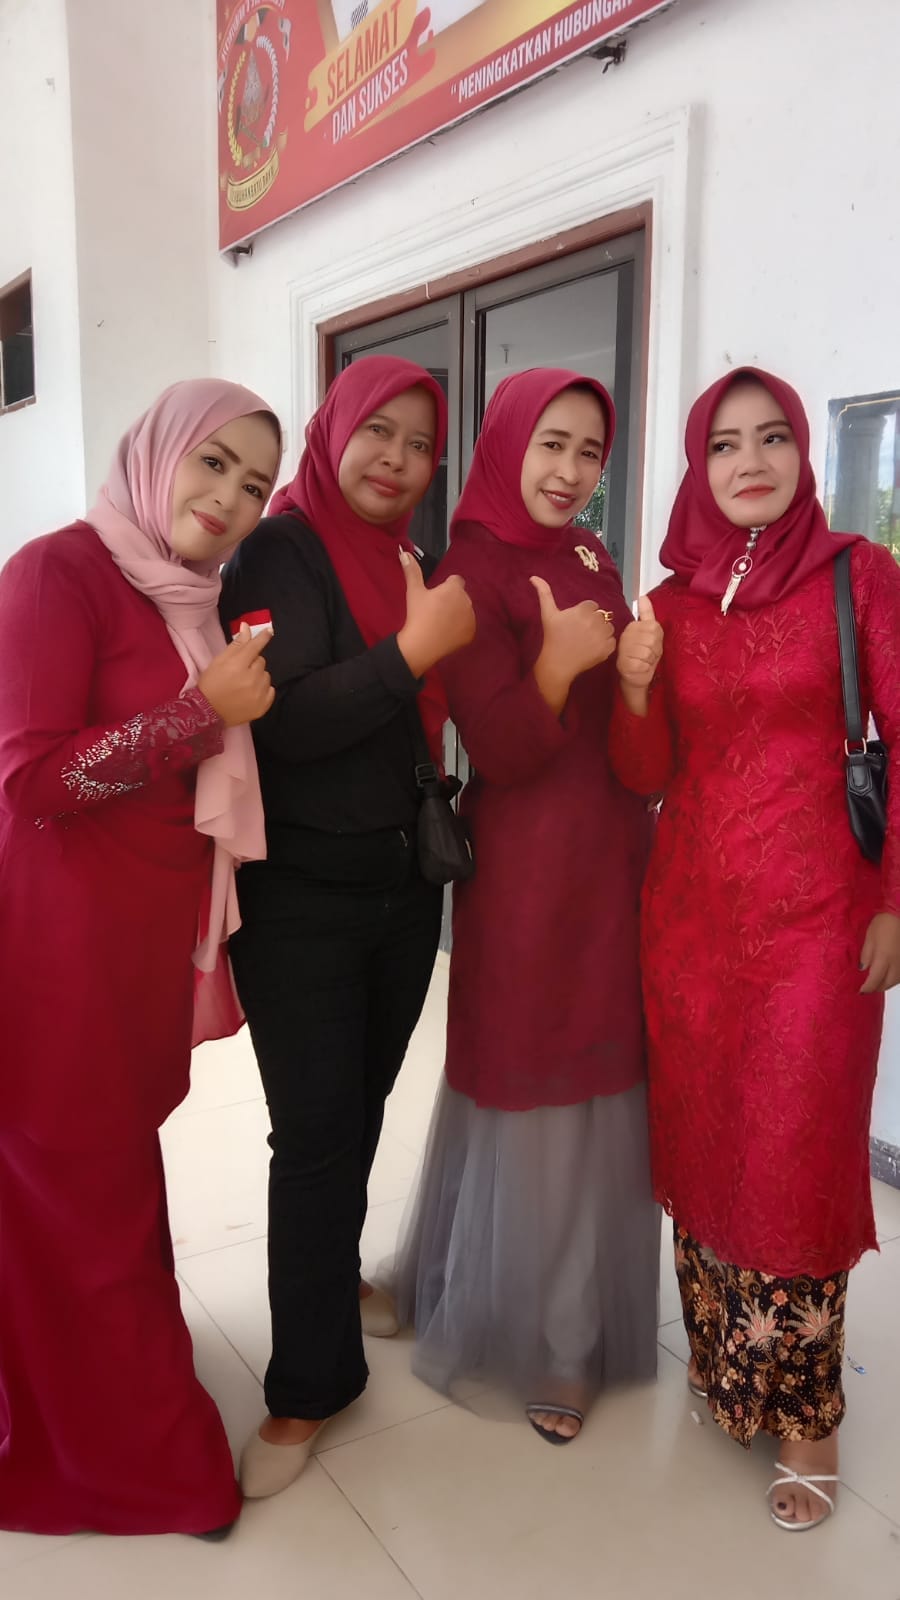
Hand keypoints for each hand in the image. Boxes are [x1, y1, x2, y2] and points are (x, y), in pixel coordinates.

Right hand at [198, 624, 274, 725]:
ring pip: (266, 675)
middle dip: (252, 663)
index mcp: (238, 665)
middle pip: (261, 661)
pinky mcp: (263, 706)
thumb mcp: (219, 661)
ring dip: (258, 677)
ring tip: (243, 684)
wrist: (208, 712)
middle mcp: (252, 678)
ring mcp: (259, 694)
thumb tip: (246, 627)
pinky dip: (263, 690)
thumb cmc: (211, 684)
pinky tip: (250, 693)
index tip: (269, 631)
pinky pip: (271, 690)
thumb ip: (236, 644)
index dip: (263, 637)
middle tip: (239, 671)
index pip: (255, 646)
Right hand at [396, 551, 475, 675]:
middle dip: (452, 600)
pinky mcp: (471, 633)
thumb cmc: (418, 615)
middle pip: (461, 596)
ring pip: (465, 611)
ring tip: (441, 622)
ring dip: (457, 613)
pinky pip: (467, 627)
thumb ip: (412, 571)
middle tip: (436, 610)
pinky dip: (460, 629)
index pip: (456, 580)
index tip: (436, 596)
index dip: (446, 587)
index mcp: (454, 589)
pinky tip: (447, 633)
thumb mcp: (414, 592)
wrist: (422, 644)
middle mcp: (467, 601)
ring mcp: (471, 618)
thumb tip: (405, 552)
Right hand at [530, 574, 615, 691]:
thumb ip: (544, 593)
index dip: (585, 613)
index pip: (592, 606)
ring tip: (587, 640)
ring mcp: (602, 635)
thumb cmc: (552, 637)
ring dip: (601, 632)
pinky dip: (605, 645)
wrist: (557, 663)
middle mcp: (594, 621)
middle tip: (581, 632)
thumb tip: (533, 576)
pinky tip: (592, 648)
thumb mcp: (548, 614)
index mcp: (582, 610)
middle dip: (593, 622)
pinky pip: (612, 641)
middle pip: (601, 616)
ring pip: (609, 627)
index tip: (576, 623)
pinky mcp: (607, 649)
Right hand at [617, 596, 662, 688]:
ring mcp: (624, 650)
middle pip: (652, 639)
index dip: (657, 638)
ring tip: (644, 661)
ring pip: (648, 651)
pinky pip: (643, 662)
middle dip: (655, 649)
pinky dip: (645, 667)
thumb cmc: (643, 655)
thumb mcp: (649, 633)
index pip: (653, 626)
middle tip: (648, 654)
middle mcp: (626, 636)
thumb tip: (643, 596)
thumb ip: (646, 614)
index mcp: (632, 626)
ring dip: (650, 659)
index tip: (650, 644)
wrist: (635, 677)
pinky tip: (639, 668)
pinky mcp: (625, 664)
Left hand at [860, 912, 899, 992]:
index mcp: (883, 959)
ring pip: (896, 981)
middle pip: (887, 984)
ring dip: (886, 984)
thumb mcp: (869, 937)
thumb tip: (863, 969)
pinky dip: (895, 978)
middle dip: (877, 988)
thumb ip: (866, 955)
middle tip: (868, 988)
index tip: (860, 991)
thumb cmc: (884, 922)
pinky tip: (890, 975)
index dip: (867, 988)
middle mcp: (896, 965)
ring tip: (878, 983)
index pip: (874, 981)